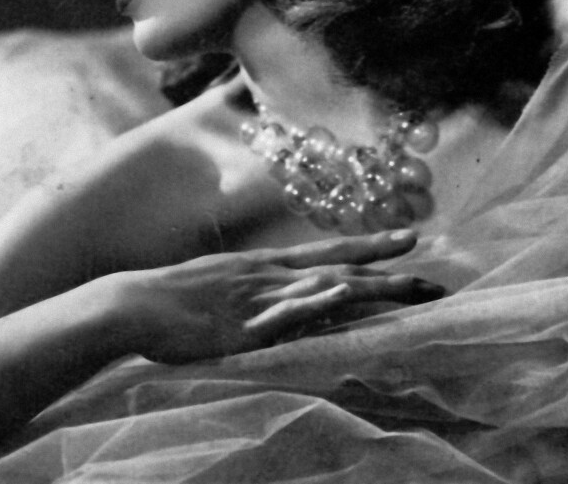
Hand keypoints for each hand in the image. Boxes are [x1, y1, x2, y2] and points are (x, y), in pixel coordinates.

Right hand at [112, 230, 443, 363]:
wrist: (133, 304)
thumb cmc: (174, 298)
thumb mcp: (222, 284)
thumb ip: (254, 289)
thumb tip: (282, 292)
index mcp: (265, 267)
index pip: (329, 253)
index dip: (371, 246)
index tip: (409, 239)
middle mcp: (270, 277)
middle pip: (340, 271)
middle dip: (389, 273)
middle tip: (434, 275)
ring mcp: (259, 301)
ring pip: (325, 289)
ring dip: (372, 287)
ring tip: (414, 288)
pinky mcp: (242, 329)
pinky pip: (284, 315)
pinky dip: (316, 304)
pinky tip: (343, 297)